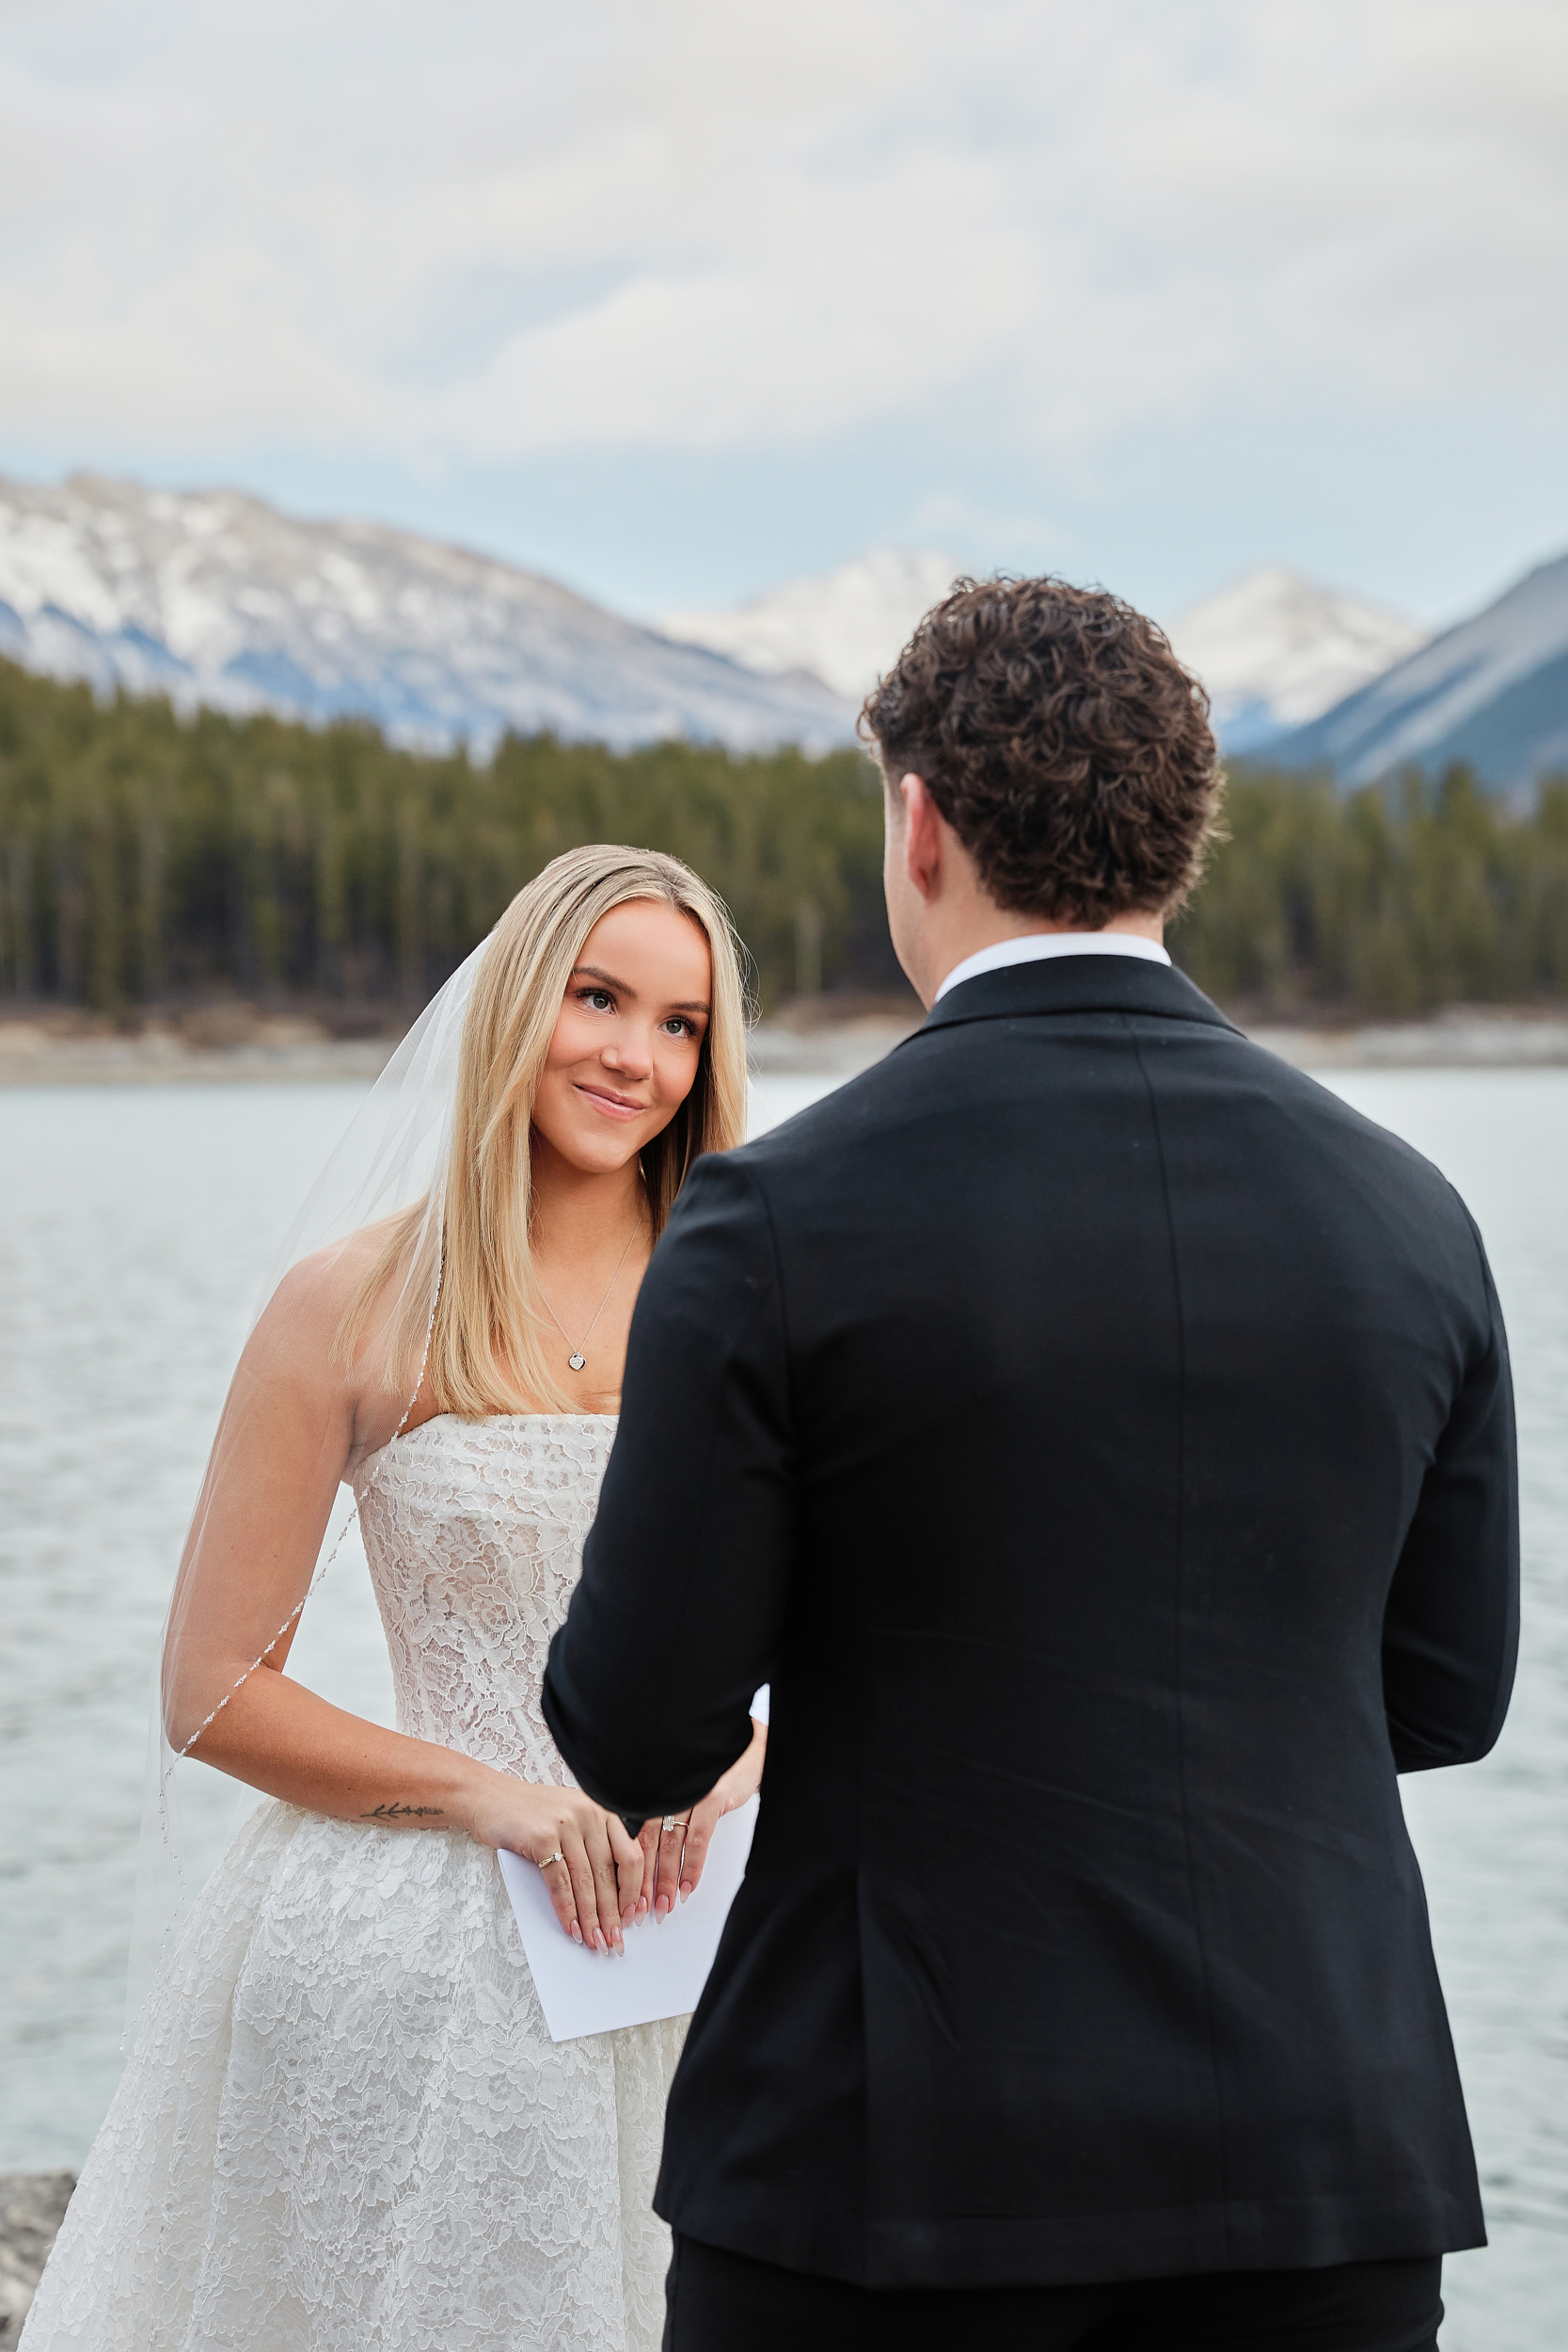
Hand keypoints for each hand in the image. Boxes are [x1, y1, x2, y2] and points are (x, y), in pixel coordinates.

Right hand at [463, 1769, 641, 1953]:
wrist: (491, 1797)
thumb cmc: (533, 1814)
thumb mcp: (574, 1819)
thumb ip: (595, 1845)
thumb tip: (613, 1898)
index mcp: (604, 1810)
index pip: (631, 1856)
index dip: (634, 1891)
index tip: (633, 1916)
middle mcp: (590, 1813)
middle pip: (609, 1873)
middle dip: (614, 1913)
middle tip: (615, 1940)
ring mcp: (566, 1823)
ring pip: (586, 1881)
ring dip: (592, 1918)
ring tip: (595, 1941)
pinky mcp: (541, 1836)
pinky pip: (560, 1883)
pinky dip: (567, 1910)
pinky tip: (571, 1928)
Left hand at [642, 1718, 766, 1917]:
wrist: (748, 1752)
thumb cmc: (713, 1776)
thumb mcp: (682, 1795)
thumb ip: (662, 1818)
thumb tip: (645, 1861)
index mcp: (654, 1793)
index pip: (635, 1837)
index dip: (630, 1871)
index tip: (627, 1898)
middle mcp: (664, 1792)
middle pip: (647, 1844)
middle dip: (643, 1882)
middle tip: (639, 1910)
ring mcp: (687, 1795)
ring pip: (670, 1845)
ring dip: (666, 1879)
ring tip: (664, 1905)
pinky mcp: (710, 1798)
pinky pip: (697, 1840)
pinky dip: (692, 1866)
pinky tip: (688, 1887)